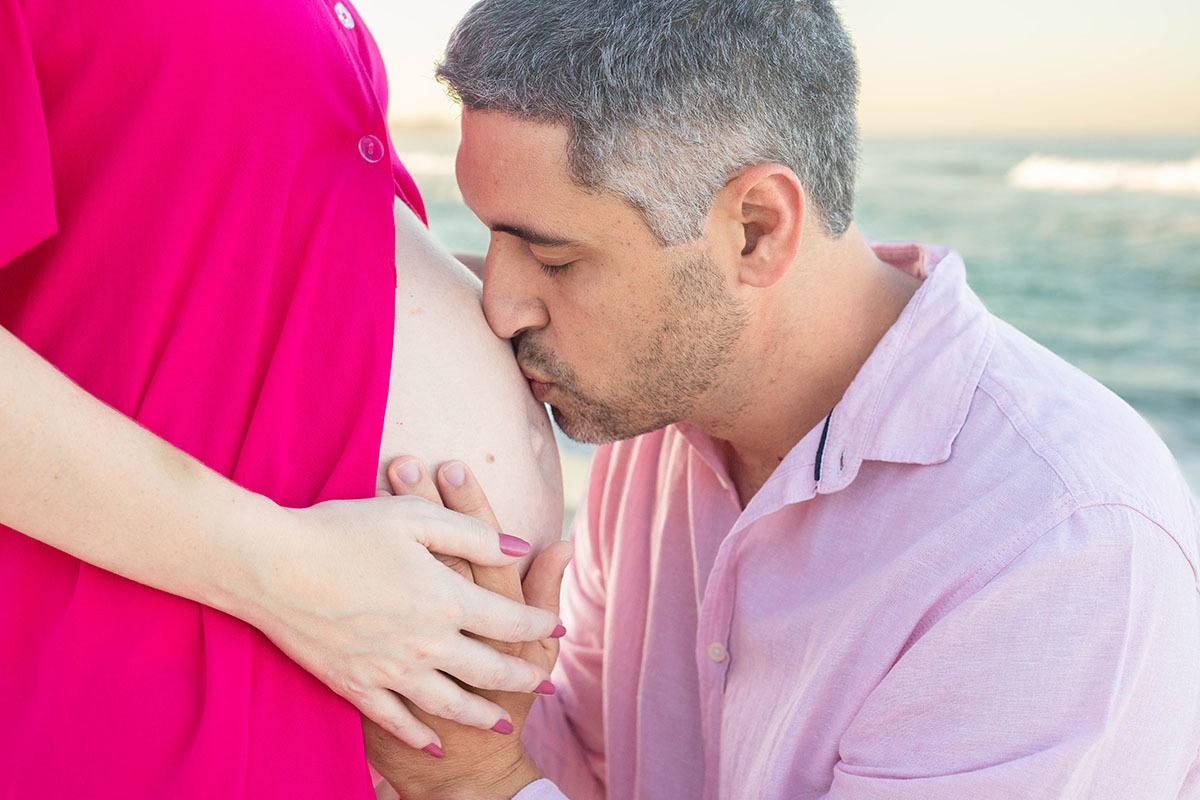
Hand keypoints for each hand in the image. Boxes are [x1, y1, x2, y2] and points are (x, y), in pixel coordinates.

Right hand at [244, 466, 565, 752]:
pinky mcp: (354, 685)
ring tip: (502, 722)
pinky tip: (432, 743)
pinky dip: (418, 734)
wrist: (269, 567)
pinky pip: (396, 718)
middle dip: (522, 678)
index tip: (558, 628)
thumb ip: (471, 535)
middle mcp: (425, 643)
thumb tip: (518, 546)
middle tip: (546, 687)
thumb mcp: (412, 518)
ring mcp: (389, 670)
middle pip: (488, 669)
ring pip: (449, 702)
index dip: (539, 624)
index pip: (509, 619)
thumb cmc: (341, 531)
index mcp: (445, 599)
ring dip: (480, 714)